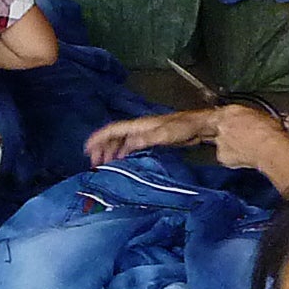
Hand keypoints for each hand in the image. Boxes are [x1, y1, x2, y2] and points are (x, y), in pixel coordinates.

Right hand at [83, 109, 214, 163]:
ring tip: (104, 164)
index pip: (113, 130)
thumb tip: (128, 145)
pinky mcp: (151, 139)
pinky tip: (122, 161)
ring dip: (111, 151)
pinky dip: (122, 153)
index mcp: (138, 125)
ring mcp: (145, 133)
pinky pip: (130, 146)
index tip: (87, 148)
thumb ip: (145, 140)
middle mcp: (139, 128)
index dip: (99, 138)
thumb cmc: (184, 128)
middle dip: (102, 148)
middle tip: (95, 163)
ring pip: (122, 141)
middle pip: (114, 137)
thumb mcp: (163, 135)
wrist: (200, 126)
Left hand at [205, 103, 288, 190]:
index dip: (222, 120)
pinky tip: (244, 156)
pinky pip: (224, 156)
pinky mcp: (221, 156)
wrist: (271, 148)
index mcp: (231, 111)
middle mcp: (221, 125)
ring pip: (220, 143)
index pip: (217, 114)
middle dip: (224, 132)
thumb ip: (246, 117)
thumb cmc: (270, 132)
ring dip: (229, 145)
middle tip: (239, 137)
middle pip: (215, 128)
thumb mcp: (260, 115)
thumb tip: (248, 120)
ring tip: (246, 147)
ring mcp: (220, 141)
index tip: (227, 124)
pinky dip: (232, 157)